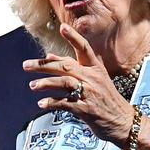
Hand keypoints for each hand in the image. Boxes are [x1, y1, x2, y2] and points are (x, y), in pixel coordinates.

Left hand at [22, 23, 132, 144]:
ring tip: (32, 86)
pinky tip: (41, 103)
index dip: (74, 37)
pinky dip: (51, 102)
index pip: (84, 49)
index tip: (63, 27)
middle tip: (26, 65)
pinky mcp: (86, 109)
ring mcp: (90, 93)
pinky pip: (65, 104)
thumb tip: (49, 56)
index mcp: (95, 68)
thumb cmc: (106, 99)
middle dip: (43, 66)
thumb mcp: (93, 79)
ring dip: (45, 83)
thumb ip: (72, 66)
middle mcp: (93, 78)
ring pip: (64, 83)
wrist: (123, 122)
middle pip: (66, 67)